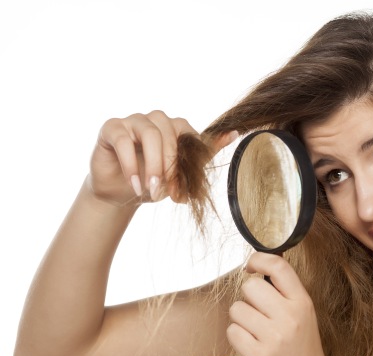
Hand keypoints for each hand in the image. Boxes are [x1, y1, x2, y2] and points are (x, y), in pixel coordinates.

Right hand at [88, 110, 236, 205]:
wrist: (121, 193)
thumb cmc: (154, 181)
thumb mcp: (182, 172)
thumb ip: (205, 153)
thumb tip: (234, 134)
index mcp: (177, 127)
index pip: (189, 137)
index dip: (187, 166)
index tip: (182, 194)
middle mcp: (156, 120)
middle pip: (170, 135)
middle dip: (170, 168)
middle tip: (166, 193)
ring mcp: (134, 121)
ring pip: (150, 134)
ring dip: (153, 166)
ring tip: (151, 189)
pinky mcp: (112, 128)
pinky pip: (123, 140)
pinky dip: (131, 164)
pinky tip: (135, 184)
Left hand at [227, 253, 343, 355]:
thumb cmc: (301, 348)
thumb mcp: (303, 314)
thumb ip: (285, 291)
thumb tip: (259, 264)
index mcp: (302, 302)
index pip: (279, 267)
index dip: (259, 260)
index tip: (250, 266)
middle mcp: (290, 317)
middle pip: (250, 287)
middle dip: (248, 298)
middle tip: (258, 313)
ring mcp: (275, 338)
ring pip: (237, 309)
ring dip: (241, 320)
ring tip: (257, 332)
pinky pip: (233, 331)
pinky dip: (238, 337)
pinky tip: (252, 345)